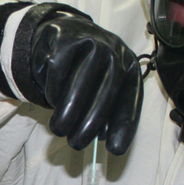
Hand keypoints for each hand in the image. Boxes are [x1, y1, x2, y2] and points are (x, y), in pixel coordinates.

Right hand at [31, 13, 142, 153]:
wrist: (63, 35)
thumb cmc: (85, 69)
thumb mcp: (102, 85)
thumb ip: (106, 109)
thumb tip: (104, 137)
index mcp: (129, 65)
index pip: (131, 98)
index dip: (124, 125)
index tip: (115, 149)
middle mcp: (114, 50)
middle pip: (106, 91)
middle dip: (91, 122)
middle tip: (77, 143)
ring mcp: (91, 40)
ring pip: (80, 82)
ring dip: (68, 111)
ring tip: (59, 130)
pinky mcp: (65, 37)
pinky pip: (58, 70)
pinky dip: (54, 91)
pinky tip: (53, 100)